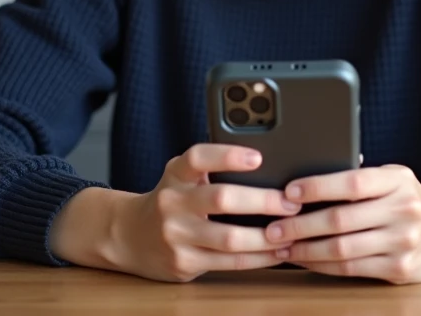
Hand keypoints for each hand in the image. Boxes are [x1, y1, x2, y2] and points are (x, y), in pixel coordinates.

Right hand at [51, 144, 300, 281]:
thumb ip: (210, 168)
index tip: (257, 157)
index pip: (198, 158)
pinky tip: (276, 252)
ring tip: (292, 231)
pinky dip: (258, 258)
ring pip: (229, 238)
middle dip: (262, 201)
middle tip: (291, 202)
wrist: (128, 235)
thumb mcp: (181, 176)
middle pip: (221, 199)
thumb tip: (268, 163)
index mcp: (176, 174)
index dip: (227, 156)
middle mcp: (173, 203)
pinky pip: (229, 263)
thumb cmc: (170, 200)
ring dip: (266, 237)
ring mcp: (176, 236)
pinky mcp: (184, 263)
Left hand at [264, 165, 420, 283]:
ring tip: (282, 246)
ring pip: (342, 249)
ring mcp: (404, 242)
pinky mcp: (401, 269)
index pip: (352, 182)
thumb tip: (309, 175)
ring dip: (305, 249)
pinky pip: (352, 269)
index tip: (288, 191)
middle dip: (300, 225)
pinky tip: (305, 259)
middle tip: (273, 228)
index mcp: (397, 181)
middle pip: (341, 220)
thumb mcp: (394, 178)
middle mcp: (403, 210)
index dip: (317, 187)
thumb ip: (361, 177)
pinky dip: (322, 266)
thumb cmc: (412, 200)